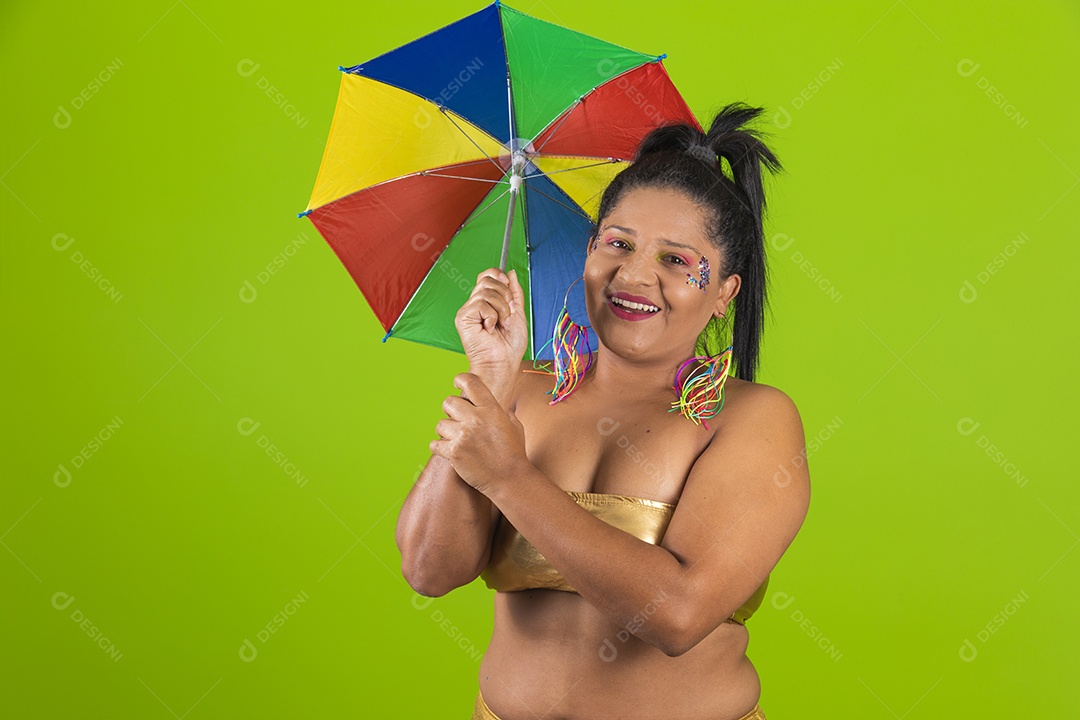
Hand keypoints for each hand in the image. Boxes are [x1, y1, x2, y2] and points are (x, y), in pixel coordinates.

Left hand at [429, 373, 529, 496]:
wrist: (510, 479)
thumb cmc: (514, 452)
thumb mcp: (514, 424)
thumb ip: (500, 410)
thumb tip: (493, 401)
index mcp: (491, 409)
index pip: (470, 382)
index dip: (460, 380)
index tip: (457, 383)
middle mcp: (476, 419)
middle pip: (448, 402)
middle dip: (450, 410)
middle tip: (456, 419)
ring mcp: (463, 436)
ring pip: (440, 424)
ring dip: (446, 431)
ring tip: (457, 440)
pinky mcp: (454, 453)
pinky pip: (435, 443)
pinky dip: (439, 448)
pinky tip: (449, 451)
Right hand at [456, 268, 527, 374]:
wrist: (504, 363)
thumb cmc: (510, 345)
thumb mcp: (518, 313)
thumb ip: (514, 292)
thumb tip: (510, 273)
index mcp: (487, 302)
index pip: (486, 276)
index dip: (497, 275)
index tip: (508, 284)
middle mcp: (475, 304)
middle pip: (487, 280)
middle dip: (504, 294)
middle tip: (506, 314)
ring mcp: (468, 311)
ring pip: (486, 292)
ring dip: (500, 309)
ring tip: (499, 324)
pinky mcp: (463, 318)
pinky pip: (480, 304)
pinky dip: (491, 316)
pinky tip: (489, 328)